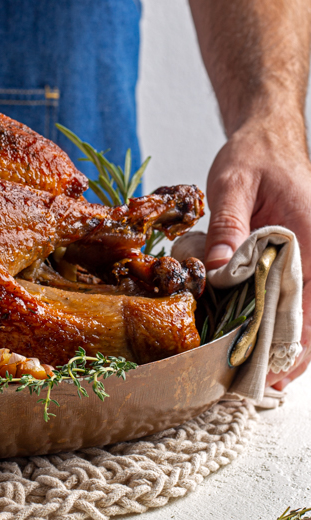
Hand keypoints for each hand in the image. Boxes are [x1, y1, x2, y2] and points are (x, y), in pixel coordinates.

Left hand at [204, 116, 310, 388]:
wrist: (267, 136)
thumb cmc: (255, 155)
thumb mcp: (232, 182)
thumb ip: (227, 225)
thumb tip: (219, 270)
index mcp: (310, 238)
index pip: (309, 303)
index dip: (294, 345)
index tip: (273, 375)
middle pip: (305, 315)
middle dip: (282, 352)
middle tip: (252, 383)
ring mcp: (304, 257)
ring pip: (296, 309)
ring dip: (275, 337)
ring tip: (248, 369)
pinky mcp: (287, 257)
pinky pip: (282, 292)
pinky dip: (267, 313)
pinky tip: (245, 330)